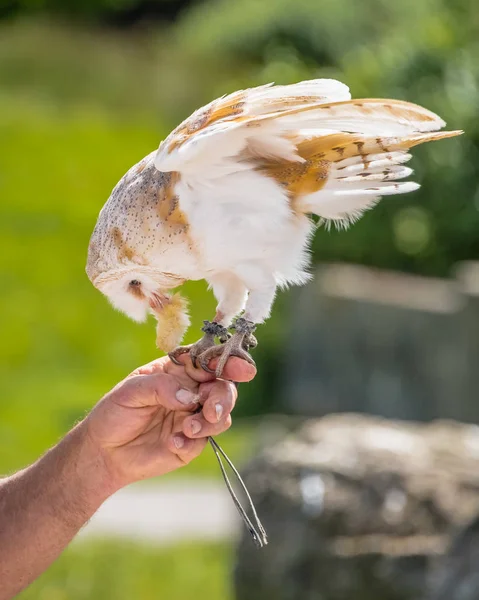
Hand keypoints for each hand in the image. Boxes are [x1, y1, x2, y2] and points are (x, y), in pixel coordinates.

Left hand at [84, 355, 255, 490]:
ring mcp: (193, 416)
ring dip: (210, 421)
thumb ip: (161, 387)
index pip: (208, 360)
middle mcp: (191, 390)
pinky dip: (192, 442)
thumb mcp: (131, 391)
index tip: (244, 369)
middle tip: (210, 411)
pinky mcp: (192, 442)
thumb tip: (190, 397)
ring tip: (186, 429)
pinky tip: (172, 444)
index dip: (228, 361)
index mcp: (178, 370)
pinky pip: (206, 440)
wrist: (104, 452)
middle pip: (223, 387)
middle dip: (223, 398)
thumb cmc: (115, 413)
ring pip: (222, 414)